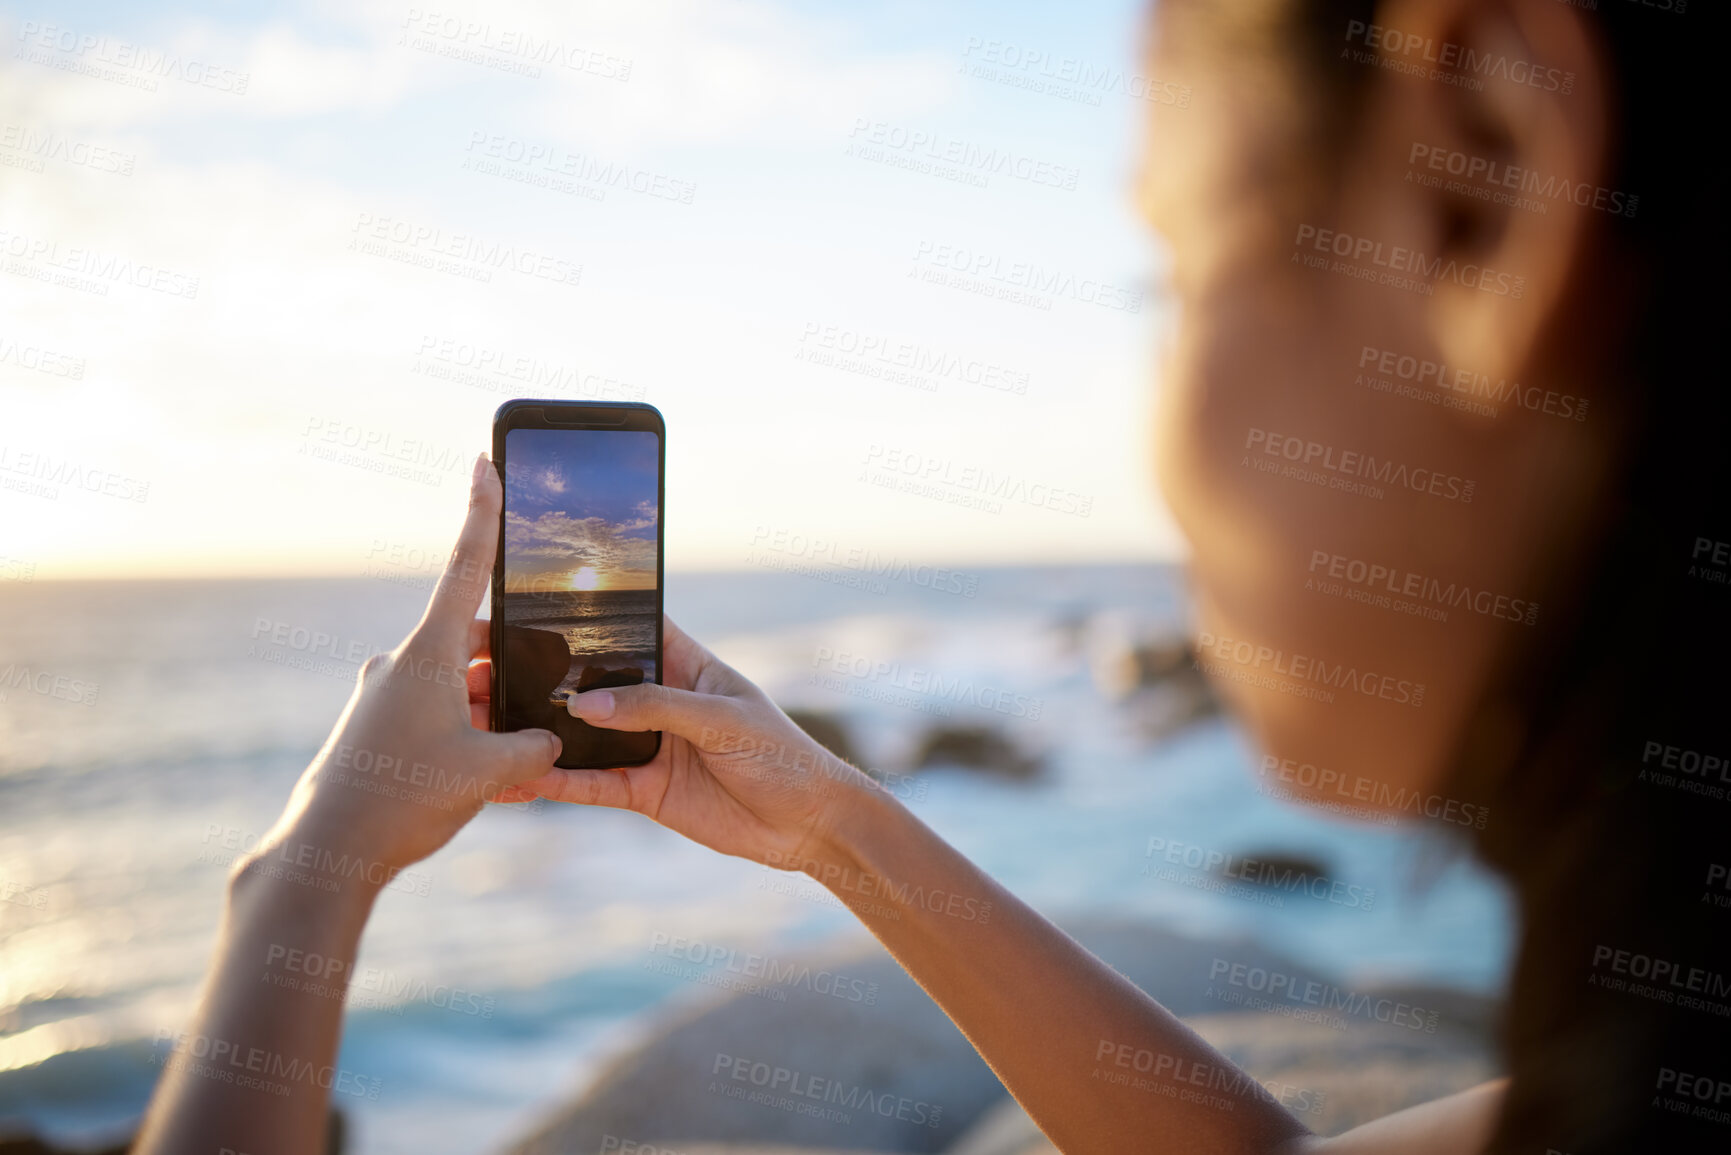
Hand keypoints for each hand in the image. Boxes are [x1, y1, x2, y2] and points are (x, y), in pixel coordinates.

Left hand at [245, 454, 561, 889]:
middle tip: (540, 712)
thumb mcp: (489, 774)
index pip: (465, 567)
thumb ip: (535, 749)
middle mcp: (403, 664)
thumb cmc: (403, 803)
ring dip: (491, 716)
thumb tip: (547, 742)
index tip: (483, 464)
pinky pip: (439, 719)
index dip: (481, 513)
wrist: (326, 853)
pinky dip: (468, 740)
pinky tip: (488, 785)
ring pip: (460, 688)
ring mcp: (386, 696)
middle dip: (512, 673)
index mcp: (429, 654)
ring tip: (514, 771)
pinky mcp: (379, 729)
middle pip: (477, 644)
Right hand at [522, 620, 879, 870]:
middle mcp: (658, 700)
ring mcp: (647, 746)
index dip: (585, 615)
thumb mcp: (723, 719)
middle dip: (543, 677)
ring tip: (487, 726)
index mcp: (683, 663)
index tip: (527, 605)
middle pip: (591, 682)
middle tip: (482, 672)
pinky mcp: (644, 791)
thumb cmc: (782, 753)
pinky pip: (592, 785)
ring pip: (582, 736)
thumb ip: (655, 708)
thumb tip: (584, 704)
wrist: (809, 824)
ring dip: (541, 733)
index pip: (628, 627)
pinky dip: (558, 784)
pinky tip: (522, 781)